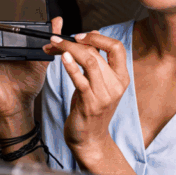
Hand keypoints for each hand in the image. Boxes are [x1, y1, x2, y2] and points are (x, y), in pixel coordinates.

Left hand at [46, 31, 129, 149]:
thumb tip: (93, 35)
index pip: (117, 47)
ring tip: (53, 45)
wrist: (90, 139)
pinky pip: (81, 80)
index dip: (98, 37)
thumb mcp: (99, 83)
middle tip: (55, 40)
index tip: (79, 35)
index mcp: (121, 77)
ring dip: (68, 49)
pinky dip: (71, 66)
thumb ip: (98, 61)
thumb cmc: (91, 110)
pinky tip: (62, 58)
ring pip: (90, 62)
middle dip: (73, 42)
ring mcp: (104, 95)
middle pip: (97, 53)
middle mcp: (116, 85)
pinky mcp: (90, 104)